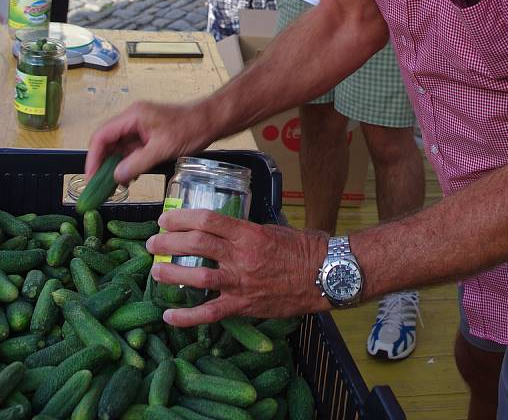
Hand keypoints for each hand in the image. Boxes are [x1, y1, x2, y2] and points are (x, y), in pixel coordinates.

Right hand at [86, 100, 208, 183]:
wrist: (211, 121)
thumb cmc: (190, 129)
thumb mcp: (162, 149)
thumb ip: (137, 163)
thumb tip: (116, 176)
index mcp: (133, 116)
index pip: (102, 136)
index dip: (93, 157)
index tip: (91, 177)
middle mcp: (133, 119)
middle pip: (107, 142)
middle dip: (102, 164)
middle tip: (98, 186)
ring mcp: (140, 127)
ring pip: (118, 147)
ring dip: (114, 166)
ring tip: (111, 187)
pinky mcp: (148, 135)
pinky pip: (131, 150)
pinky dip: (127, 164)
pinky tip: (128, 179)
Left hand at [146, 209, 329, 324]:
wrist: (324, 275)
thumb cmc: (302, 248)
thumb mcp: (272, 229)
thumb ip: (245, 231)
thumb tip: (223, 231)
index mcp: (248, 233)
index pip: (208, 221)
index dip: (182, 218)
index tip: (166, 219)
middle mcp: (241, 256)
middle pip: (197, 245)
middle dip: (170, 242)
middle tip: (154, 243)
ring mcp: (241, 283)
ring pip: (197, 276)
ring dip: (172, 273)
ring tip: (155, 270)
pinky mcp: (244, 306)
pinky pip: (210, 313)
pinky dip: (187, 317)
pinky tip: (168, 316)